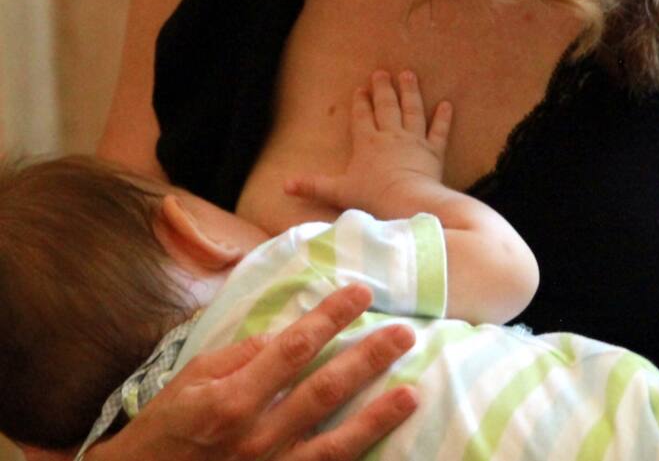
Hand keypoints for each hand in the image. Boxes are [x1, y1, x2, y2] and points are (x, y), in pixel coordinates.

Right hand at [77, 285, 416, 460]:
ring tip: (412, 393)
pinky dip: (355, 455)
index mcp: (232, 397)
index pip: (293, 349)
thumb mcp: (190, 380)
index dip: (330, 319)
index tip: (361, 294)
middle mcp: (256, 433)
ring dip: (377, 416)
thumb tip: (282, 335)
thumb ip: (237, 356)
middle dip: (367, 359)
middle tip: (404, 334)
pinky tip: (383, 442)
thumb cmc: (167, 428)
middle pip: (324, 390)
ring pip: (334, 440)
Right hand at [284, 70, 452, 214]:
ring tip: (408, 75)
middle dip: (383, 89)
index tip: (361, 88)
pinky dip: (443, 118)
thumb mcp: (338, 191)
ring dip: (410, 92)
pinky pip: (439, 131)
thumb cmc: (372, 197)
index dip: (361, 102)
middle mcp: (390, 136)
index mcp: (367, 142)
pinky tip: (446, 104)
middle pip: (386, 106)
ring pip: (412, 110)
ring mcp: (414, 141)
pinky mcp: (434, 151)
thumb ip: (313, 185)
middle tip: (382, 73)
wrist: (407, 201)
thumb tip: (284, 185)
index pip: (362, 117)